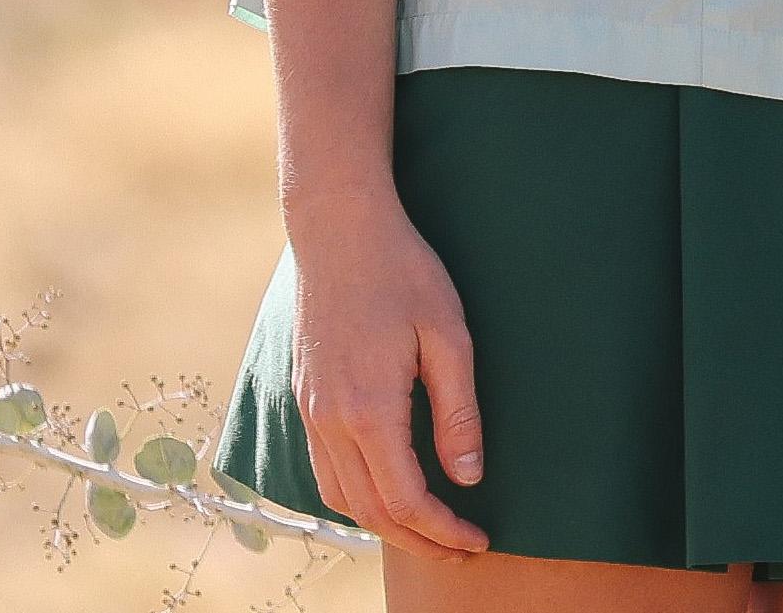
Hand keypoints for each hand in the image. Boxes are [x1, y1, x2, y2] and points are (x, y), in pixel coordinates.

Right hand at [281, 185, 488, 555]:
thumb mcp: (449, 336)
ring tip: (427, 530)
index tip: (478, 540)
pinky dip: (355, 497)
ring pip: (339, 497)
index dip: (443, 529)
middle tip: (460, 550)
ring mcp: (310, 411)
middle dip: (416, 539)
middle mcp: (330, 421)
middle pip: (369, 510)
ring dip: (382, 524)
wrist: (338, 231)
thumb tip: (467, 478)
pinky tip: (384, 493)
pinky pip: (324, 470)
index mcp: (368, 410)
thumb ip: (458, 412)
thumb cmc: (403, 273)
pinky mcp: (304, 398)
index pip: (405, 499)